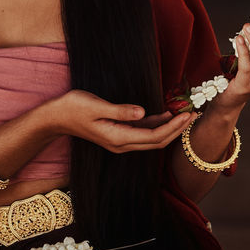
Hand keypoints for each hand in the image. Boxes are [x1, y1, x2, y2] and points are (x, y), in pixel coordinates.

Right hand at [47, 90, 192, 153]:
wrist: (55, 117)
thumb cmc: (73, 109)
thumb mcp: (96, 106)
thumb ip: (120, 110)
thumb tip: (143, 112)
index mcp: (118, 138)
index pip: (153, 137)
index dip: (172, 127)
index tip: (186, 114)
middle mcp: (121, 143)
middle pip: (156, 141)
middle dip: (177, 130)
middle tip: (193, 114)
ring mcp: (119, 141)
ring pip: (151, 138)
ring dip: (169, 128)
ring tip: (184, 114)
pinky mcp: (117, 134)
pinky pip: (142, 133)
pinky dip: (156, 125)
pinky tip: (165, 115)